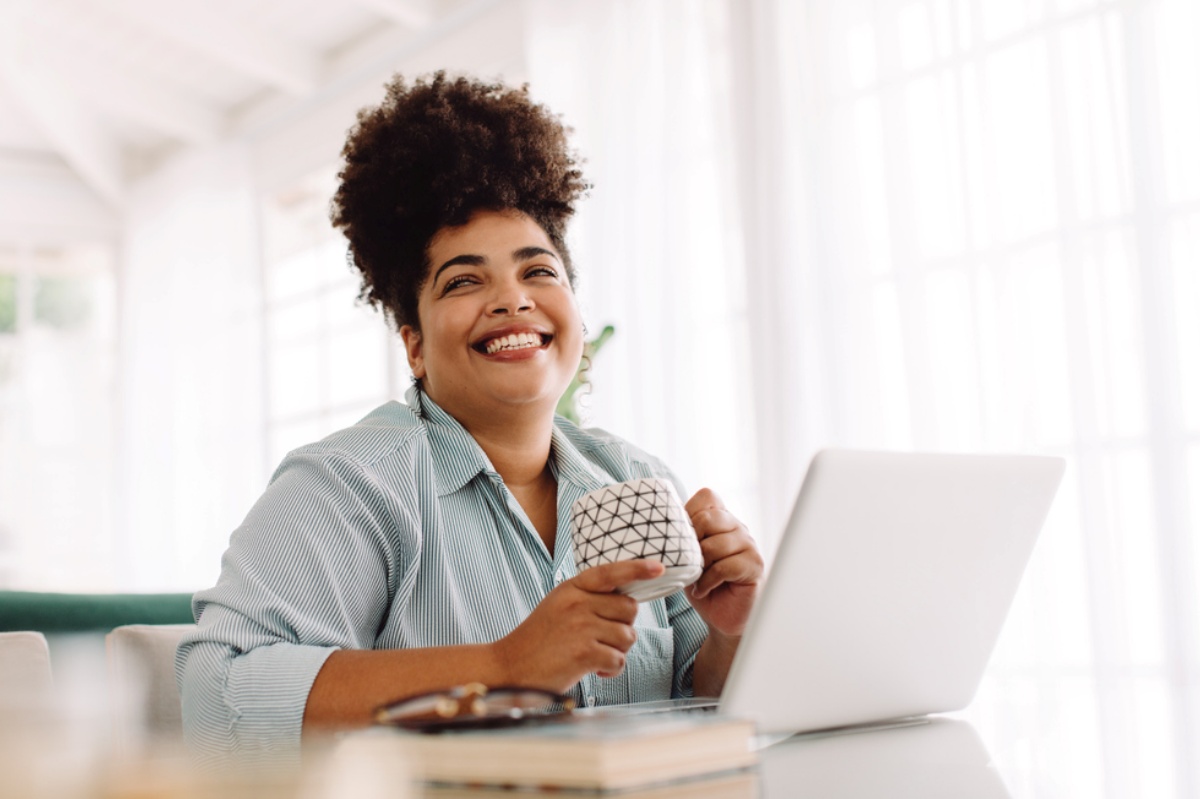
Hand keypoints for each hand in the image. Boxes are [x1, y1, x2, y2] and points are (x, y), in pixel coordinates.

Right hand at [492, 559, 664, 692]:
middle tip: (603, 639)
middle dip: (624, 626)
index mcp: (571, 588)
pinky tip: (593, 670)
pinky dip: (610, 669)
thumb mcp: (559, 606)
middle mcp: (577, 603)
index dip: (637, 568)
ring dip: (617, 651)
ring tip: (594, 656)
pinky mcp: (584, 653)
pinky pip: (619, 659)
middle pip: (629, 608)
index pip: (610, 572)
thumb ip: (587, 599)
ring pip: (627, 636)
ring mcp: (581, 627)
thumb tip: (627, 603)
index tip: (659, 566)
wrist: (510, 668)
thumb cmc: (539, 640)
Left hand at [684, 489, 762, 636]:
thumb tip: (656, 524)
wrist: (721, 616)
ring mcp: (749, 545)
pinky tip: (703, 590)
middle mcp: (738, 527)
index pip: (707, 496)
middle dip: (691, 541)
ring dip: (699, 566)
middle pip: (709, 518)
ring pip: (715, 544)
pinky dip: (708, 581)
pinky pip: (724, 567)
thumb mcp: (685, 556)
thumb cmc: (701, 583)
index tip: (680, 536)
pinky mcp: (755, 565)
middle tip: (687, 562)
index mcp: (722, 518)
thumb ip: (680, 537)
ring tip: (695, 578)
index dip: (689, 512)